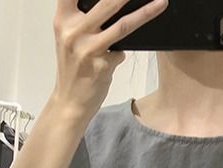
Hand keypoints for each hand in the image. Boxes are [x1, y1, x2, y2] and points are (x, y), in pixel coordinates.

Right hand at [51, 0, 169, 119]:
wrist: (69, 102)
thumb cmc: (73, 68)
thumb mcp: (69, 37)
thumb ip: (84, 19)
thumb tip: (113, 6)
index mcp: (63, 19)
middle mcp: (73, 31)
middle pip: (107, 2)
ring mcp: (88, 49)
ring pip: (122, 25)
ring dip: (145, 13)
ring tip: (160, 3)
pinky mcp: (101, 66)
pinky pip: (120, 52)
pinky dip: (121, 54)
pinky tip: (114, 59)